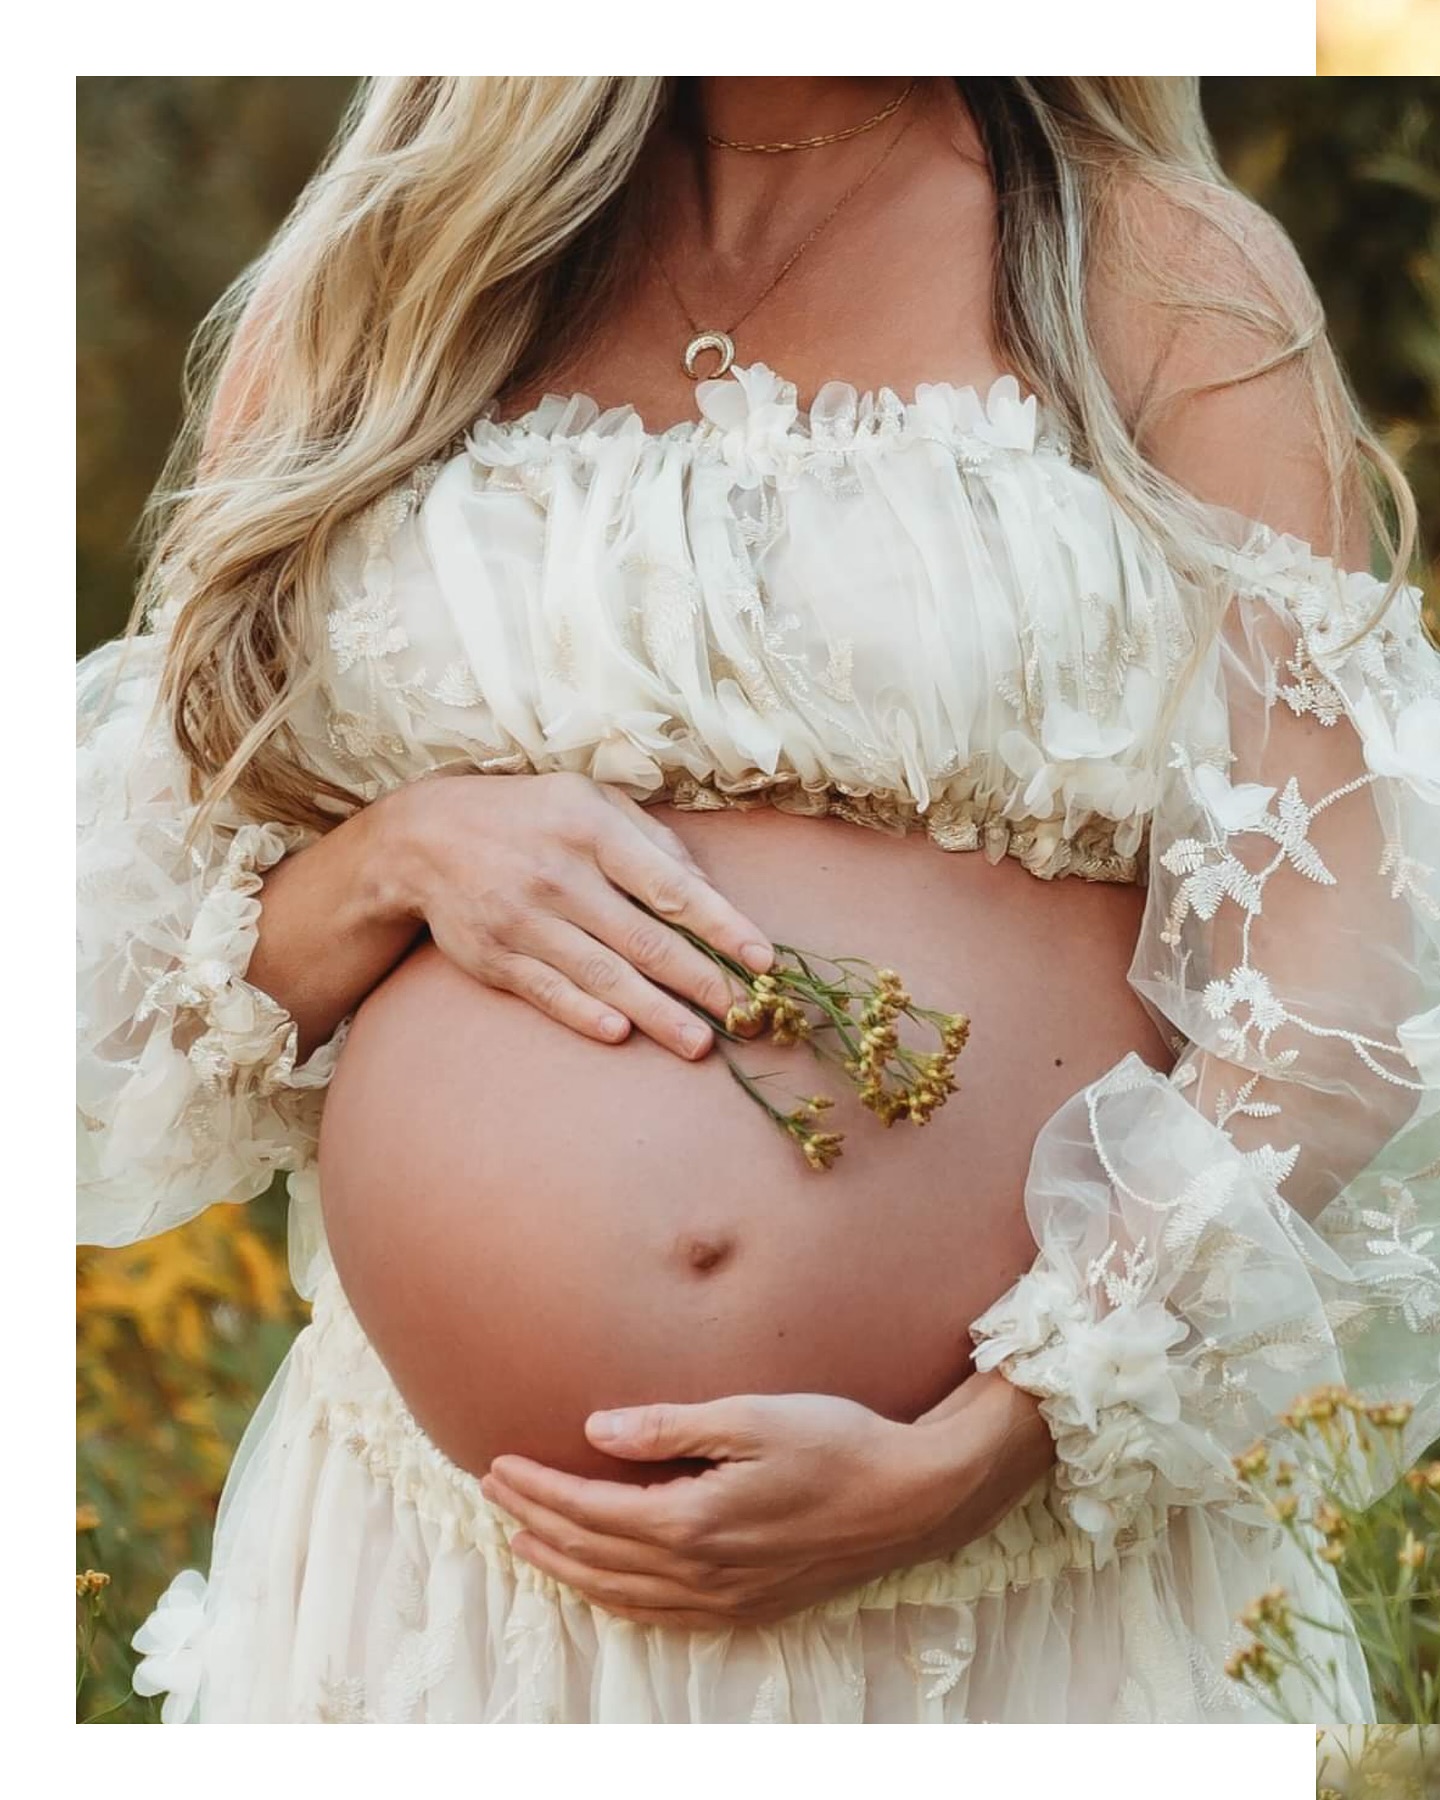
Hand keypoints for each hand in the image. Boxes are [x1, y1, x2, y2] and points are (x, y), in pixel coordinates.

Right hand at [376, 769, 772, 1059]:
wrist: (423, 836)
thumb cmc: (530, 816)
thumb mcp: (591, 801)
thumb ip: (655, 843)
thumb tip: (711, 895)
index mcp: (593, 829)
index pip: (672, 888)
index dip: (724, 928)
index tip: (764, 962)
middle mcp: (560, 875)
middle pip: (646, 940)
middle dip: (704, 983)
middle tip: (748, 1018)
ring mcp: (524, 920)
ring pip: (603, 975)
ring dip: (657, 1013)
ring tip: (700, 1043)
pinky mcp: (495, 957)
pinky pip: (550, 991)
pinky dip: (585, 1014)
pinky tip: (622, 1033)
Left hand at [481, 1374, 1055, 1629]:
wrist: (913, 1495)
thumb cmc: (837, 1442)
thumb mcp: (751, 1416)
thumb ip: (669, 1427)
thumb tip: (594, 1429)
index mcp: (694, 1520)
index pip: (591, 1508)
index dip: (539, 1486)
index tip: (498, 1462)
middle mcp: (702, 1571)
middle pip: (595, 1552)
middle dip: (537, 1520)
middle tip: (494, 1491)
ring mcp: (726, 1597)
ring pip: (621, 1592)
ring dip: (566, 1566)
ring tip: (527, 1541)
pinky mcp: (751, 1605)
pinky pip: (663, 1617)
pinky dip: (617, 1601)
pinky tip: (605, 1587)